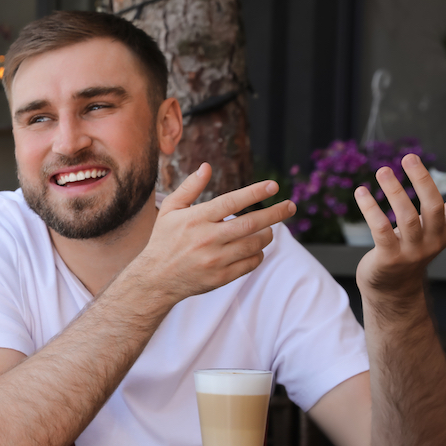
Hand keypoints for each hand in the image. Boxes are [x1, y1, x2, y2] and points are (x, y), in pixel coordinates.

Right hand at [132, 163, 295, 302]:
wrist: (155, 279)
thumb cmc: (164, 240)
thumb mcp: (170, 210)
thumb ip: (189, 187)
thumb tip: (207, 166)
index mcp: (196, 219)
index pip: (231, 202)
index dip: (255, 192)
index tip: (274, 186)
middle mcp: (207, 239)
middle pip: (250, 224)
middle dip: (275, 214)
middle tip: (291, 206)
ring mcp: (215, 260)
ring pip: (254, 244)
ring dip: (267, 234)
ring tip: (268, 229)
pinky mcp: (220, 277)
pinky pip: (250, 263)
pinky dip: (257, 254)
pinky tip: (254, 248)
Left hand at [355, 153, 445, 295]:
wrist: (393, 287)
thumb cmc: (414, 248)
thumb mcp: (436, 228)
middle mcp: (434, 241)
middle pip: (433, 207)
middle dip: (422, 180)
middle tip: (409, 156)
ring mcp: (412, 251)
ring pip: (406, 217)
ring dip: (394, 191)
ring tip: (383, 170)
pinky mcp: (389, 258)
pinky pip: (380, 229)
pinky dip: (370, 209)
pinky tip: (361, 192)